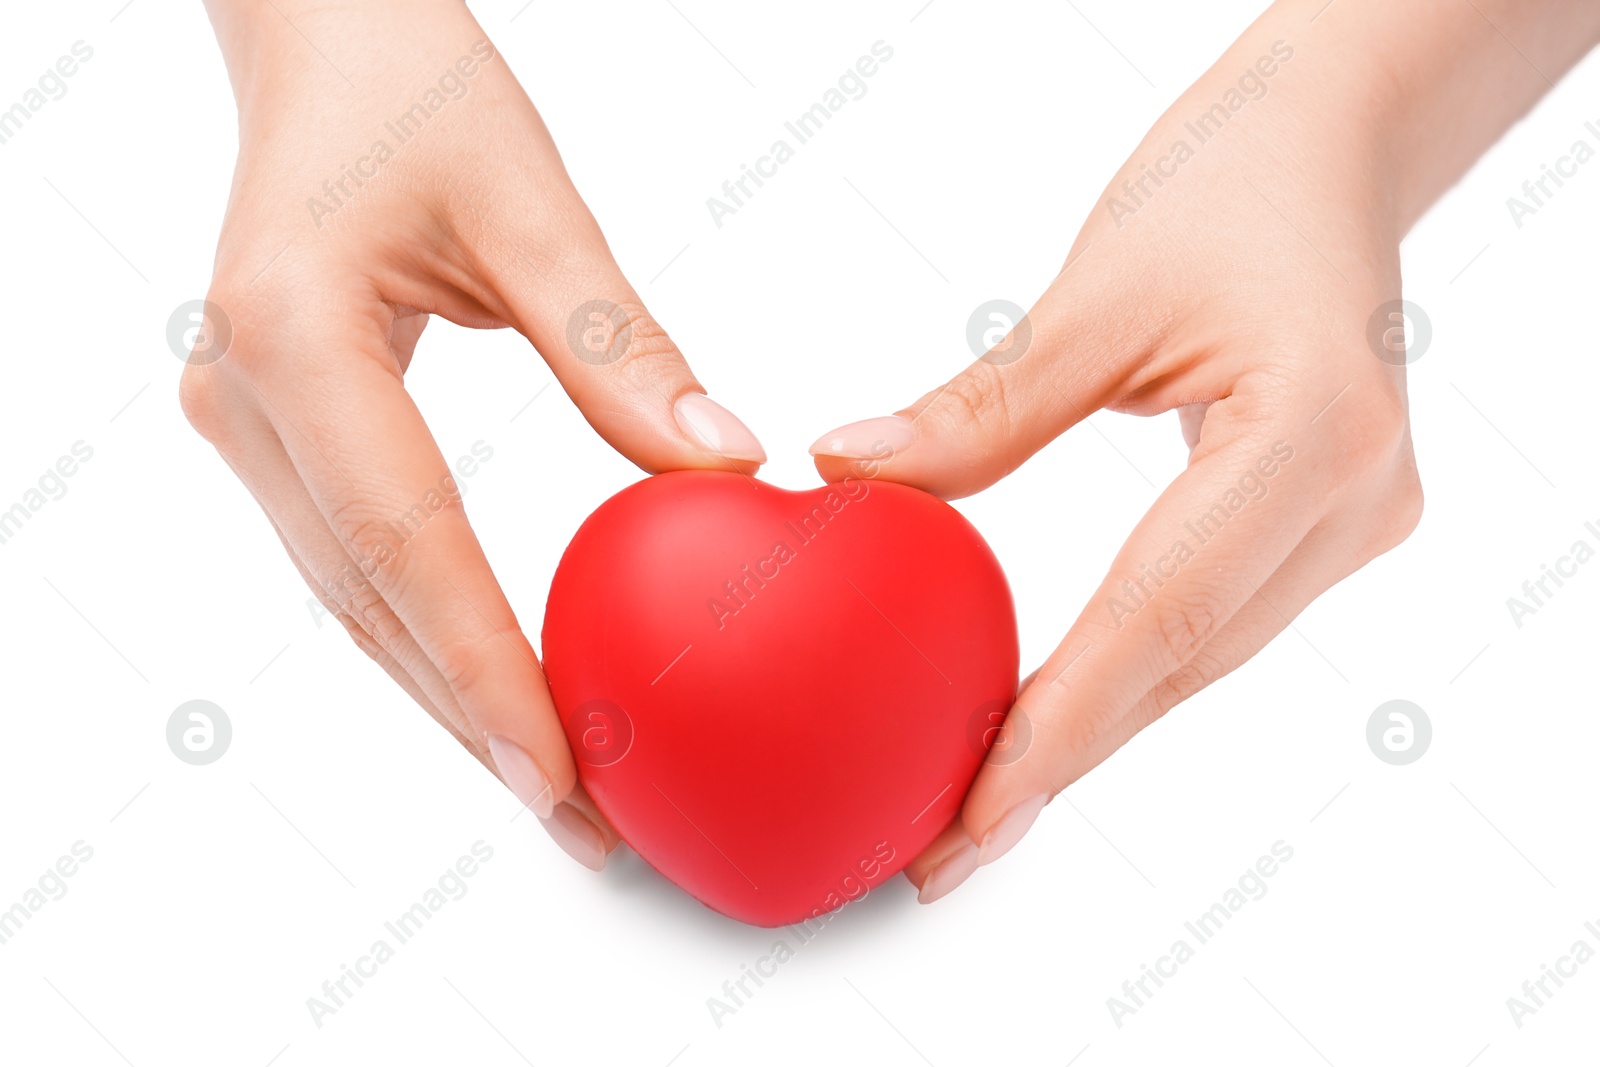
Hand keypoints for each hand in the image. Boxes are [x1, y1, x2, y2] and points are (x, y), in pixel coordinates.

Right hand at [183, 0, 764, 867]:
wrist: (320, 39)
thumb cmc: (413, 85)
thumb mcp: (529, 200)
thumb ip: (619, 345)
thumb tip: (722, 468)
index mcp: (294, 337)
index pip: (406, 542)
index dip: (483, 670)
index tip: (560, 771)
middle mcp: (245, 398)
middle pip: (372, 603)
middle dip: (476, 721)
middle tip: (583, 820)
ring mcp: (244, 421)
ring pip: (357, 599)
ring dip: (450, 696)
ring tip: (552, 785)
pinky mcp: (274, 428)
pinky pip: (358, 558)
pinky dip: (431, 631)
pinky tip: (499, 683)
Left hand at [808, 0, 1598, 901]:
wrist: (1330, 148)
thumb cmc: (1228, 185)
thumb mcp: (1096, 291)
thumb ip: (984, 408)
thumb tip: (848, 471)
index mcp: (1312, 440)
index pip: (1160, 619)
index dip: (1057, 734)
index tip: (969, 822)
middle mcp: (1356, 503)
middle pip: (1180, 666)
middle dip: (1058, 766)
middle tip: (943, 852)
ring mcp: (1358, 520)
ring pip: (1199, 659)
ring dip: (1090, 731)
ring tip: (977, 804)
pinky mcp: (1330, 522)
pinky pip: (1210, 620)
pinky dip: (1124, 670)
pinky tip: (1049, 712)